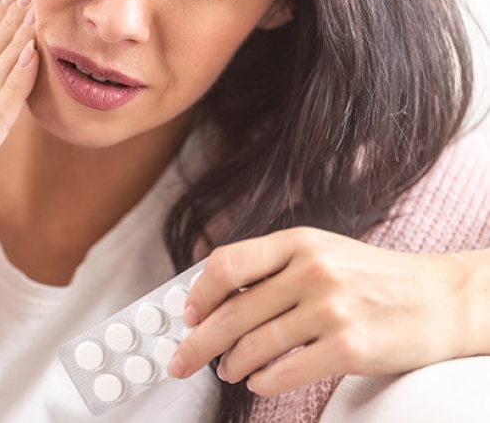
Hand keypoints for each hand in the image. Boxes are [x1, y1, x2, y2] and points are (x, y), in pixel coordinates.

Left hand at [167, 227, 471, 395]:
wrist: (445, 300)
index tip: (189, 316)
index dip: (198, 295)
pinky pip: (284, 372)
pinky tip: (260, 382)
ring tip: (229, 371)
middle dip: (197, 344)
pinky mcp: (349, 347)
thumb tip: (216, 298)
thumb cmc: (377, 280)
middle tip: (181, 360)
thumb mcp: (323, 254)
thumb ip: (274, 269)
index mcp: (299, 242)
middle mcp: (312, 271)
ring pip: (254, 347)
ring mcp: (331, 309)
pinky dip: (263, 382)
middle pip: (231, 313)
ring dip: (231, 366)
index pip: (225, 264)